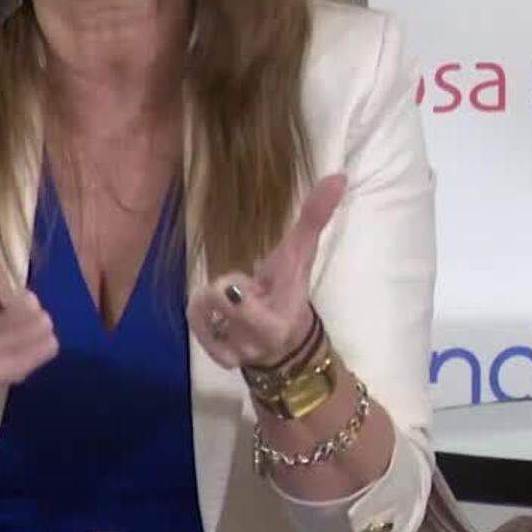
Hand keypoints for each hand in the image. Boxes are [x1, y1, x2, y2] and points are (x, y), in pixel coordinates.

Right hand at [0, 174, 58, 385]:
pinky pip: (47, 347)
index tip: (17, 293)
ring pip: (42, 327)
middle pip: (29, 308)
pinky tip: (19, 347)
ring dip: (34, 326)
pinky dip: (39, 346)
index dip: (9, 290)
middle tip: (5, 313)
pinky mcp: (5, 378)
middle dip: (24, 307)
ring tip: (12, 329)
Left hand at [188, 174, 346, 369]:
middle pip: (214, 297)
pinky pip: (193, 320)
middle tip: (249, 290)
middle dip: (228, 284)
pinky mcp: (215, 355)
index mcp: (276, 321)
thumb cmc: (289, 289)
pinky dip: (205, 314)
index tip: (245, 284)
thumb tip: (338, 176)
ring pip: (201, 305)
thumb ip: (315, 218)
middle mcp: (253, 341)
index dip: (235, 288)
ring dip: (216, 298)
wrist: (287, 344)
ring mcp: (233, 351)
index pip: (240, 298)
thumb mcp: (300, 255)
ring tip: (239, 303)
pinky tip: (224, 316)